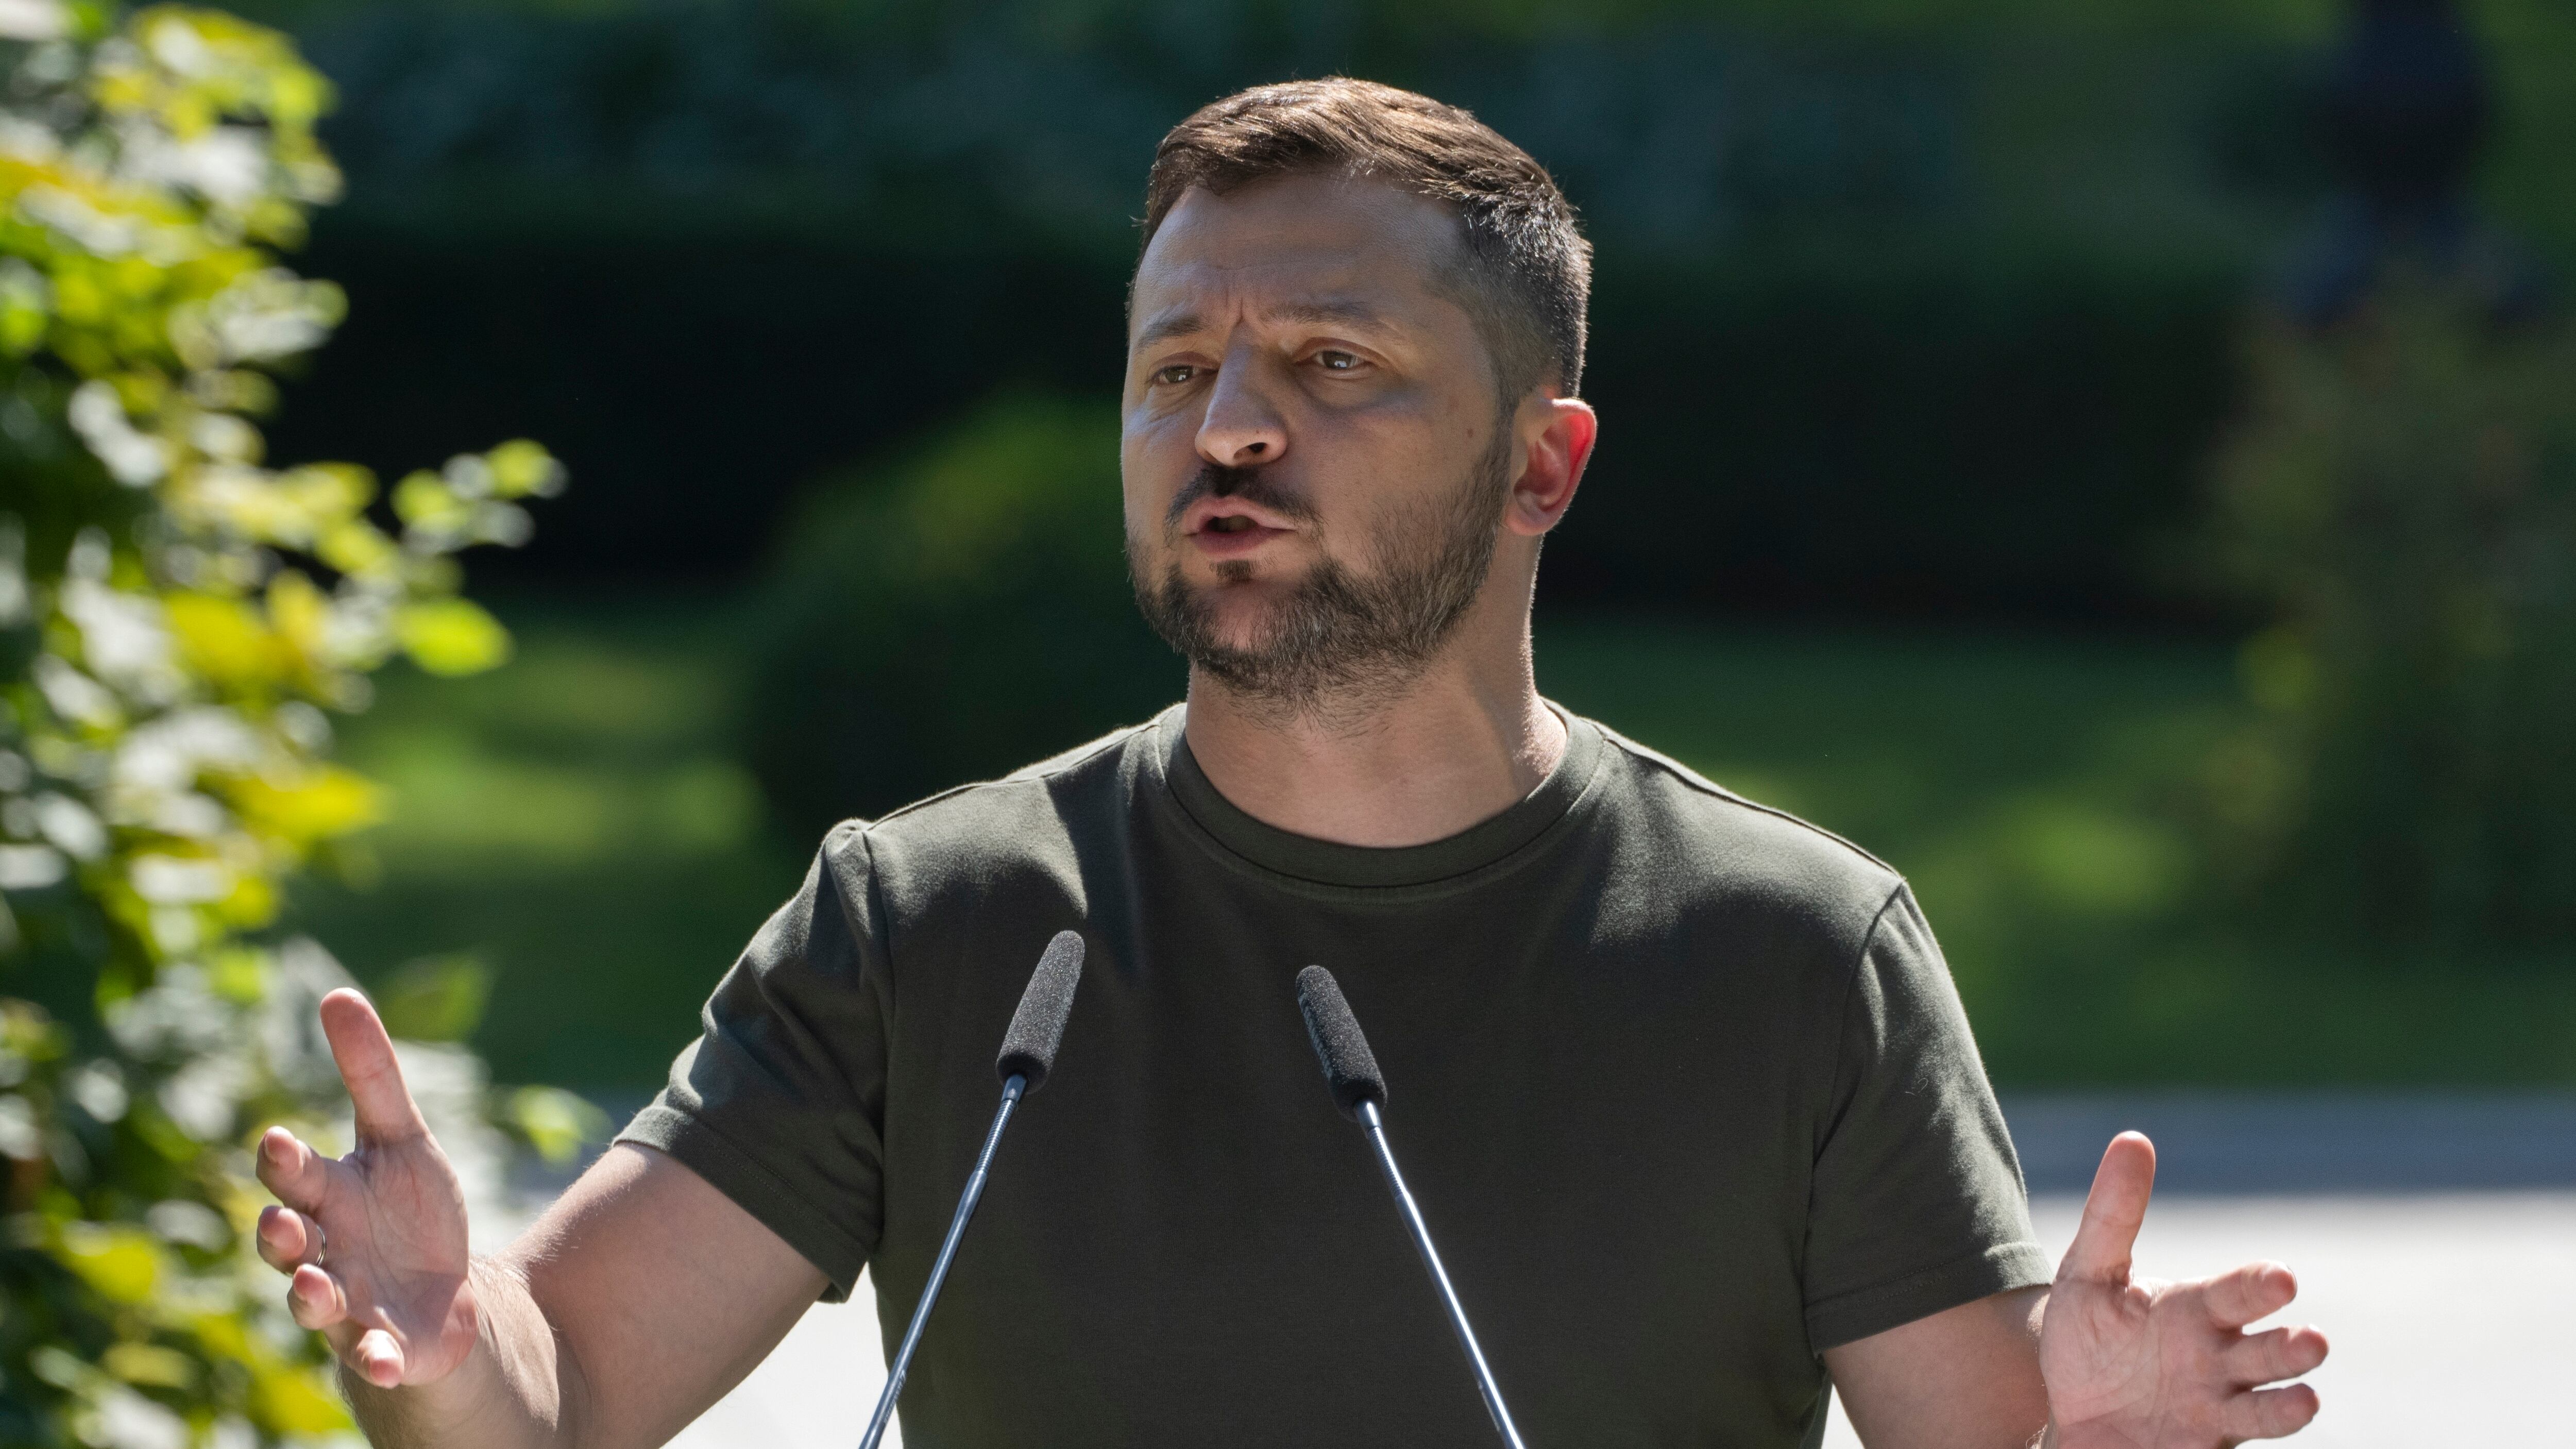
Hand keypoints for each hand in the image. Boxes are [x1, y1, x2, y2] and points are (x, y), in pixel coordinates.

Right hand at [254, 988, 479, 1389]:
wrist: (442, 1291)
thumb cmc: (410, 1209)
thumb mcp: (403, 1137)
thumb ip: (372, 1074)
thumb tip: (336, 994)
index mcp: (326, 1195)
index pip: (292, 1175)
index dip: (283, 1162)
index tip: (278, 1140)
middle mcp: (322, 1251)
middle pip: (286, 1242)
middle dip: (280, 1232)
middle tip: (285, 1221)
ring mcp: (344, 1303)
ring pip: (311, 1302)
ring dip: (309, 1297)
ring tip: (317, 1288)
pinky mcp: (378, 1344)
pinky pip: (369, 1355)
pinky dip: (375, 1357)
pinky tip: (388, 1359)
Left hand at [2040, 1133, 2327, 1447]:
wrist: (2072, 1412)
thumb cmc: (2087, 1340)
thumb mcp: (2090, 1274)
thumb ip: (2113, 1213)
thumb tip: (2133, 1137)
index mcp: (2198, 1309)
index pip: (2239, 1293)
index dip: (2259, 1286)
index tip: (2279, 1279)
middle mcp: (2221, 1354)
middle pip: (2269, 1347)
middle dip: (2291, 1345)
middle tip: (2310, 1340)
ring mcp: (2223, 1400)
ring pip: (2273, 1391)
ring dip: (2294, 1390)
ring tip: (2308, 1382)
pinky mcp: (2211, 1439)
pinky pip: (2255, 1427)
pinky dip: (2278, 1418)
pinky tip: (2300, 1405)